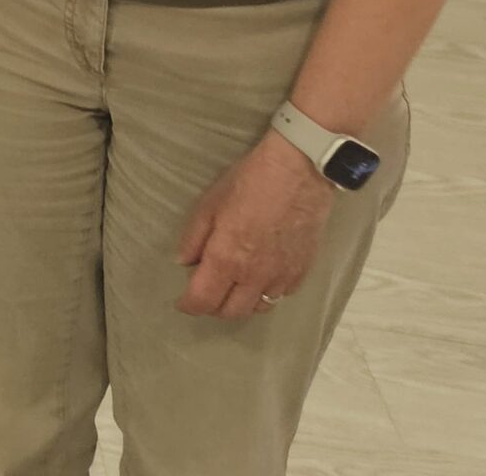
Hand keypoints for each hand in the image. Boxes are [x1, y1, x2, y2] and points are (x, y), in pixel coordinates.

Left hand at [176, 131, 336, 319]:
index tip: (183, 302)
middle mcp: (254, 276)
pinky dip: (267, 293)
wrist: (298, 173)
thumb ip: (194, 238)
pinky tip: (261, 277)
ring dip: (242, 303)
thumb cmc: (249, 182)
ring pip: (259, 308)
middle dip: (214, 308)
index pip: (203, 300)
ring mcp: (281, 277)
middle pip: (231, 312)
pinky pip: (281, 295)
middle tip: (206, 294)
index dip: (189, 306)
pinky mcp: (302, 272)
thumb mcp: (209, 204)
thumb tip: (184, 262)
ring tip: (233, 288)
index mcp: (226, 259)